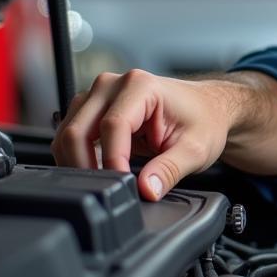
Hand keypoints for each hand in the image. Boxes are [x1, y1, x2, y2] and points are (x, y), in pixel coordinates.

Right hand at [52, 70, 237, 200]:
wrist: (207, 108)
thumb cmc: (203, 120)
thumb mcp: (196, 149)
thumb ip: (170, 170)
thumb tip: (146, 190)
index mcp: (140, 85)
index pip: (112, 127)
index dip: (112, 162)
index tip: (123, 186)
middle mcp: (113, 84)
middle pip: (79, 130)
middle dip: (86, 166)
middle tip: (107, 192)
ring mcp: (99, 94)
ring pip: (69, 133)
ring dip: (77, 163)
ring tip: (104, 184)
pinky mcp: (93, 107)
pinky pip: (72, 134)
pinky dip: (78, 157)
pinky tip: (96, 172)